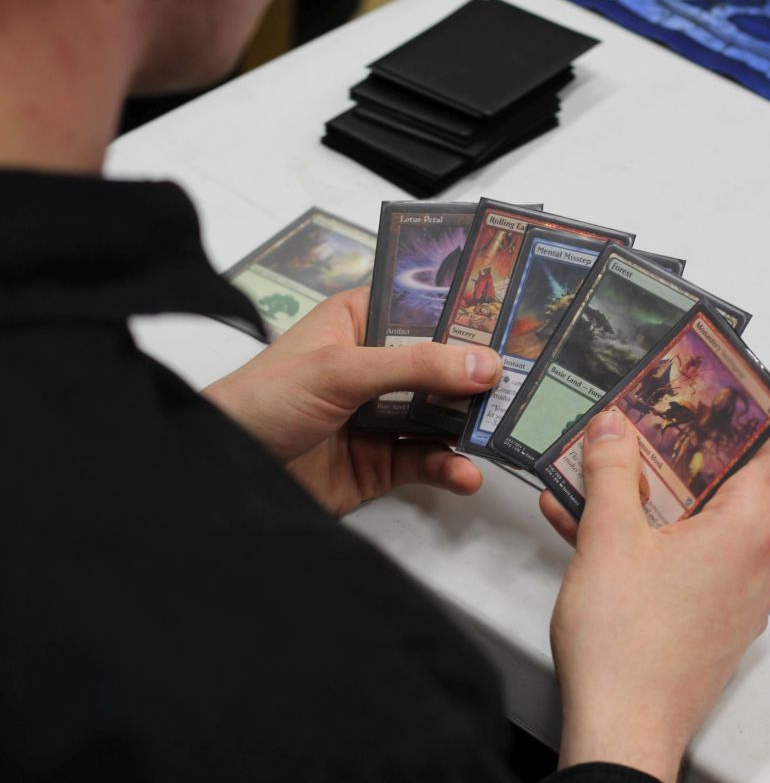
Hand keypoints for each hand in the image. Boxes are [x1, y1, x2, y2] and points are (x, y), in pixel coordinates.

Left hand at [205, 287, 501, 515]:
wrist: (223, 471)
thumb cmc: (265, 398)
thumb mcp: (341, 370)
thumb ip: (414, 367)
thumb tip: (485, 364)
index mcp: (359, 322)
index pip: (423, 307)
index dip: (468, 312)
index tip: (520, 317)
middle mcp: (375, 365)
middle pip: (442, 365)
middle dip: (482, 375)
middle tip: (533, 381)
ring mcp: (379, 415)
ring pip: (442, 415)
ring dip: (472, 425)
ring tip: (506, 432)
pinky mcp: (379, 462)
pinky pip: (426, 460)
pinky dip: (449, 467)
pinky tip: (466, 474)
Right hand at [541, 412, 769, 782]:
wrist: (620, 730)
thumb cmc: (627, 645)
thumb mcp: (608, 534)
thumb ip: (610, 468)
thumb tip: (612, 426)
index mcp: (750, 528)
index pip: (754, 444)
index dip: (720, 408)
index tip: (691, 382)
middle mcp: (757, 558)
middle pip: (717, 479)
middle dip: (663, 448)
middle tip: (626, 419)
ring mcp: (736, 590)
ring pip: (691, 517)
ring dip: (639, 492)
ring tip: (587, 467)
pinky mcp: (710, 614)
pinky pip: (680, 553)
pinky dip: (641, 533)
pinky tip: (581, 518)